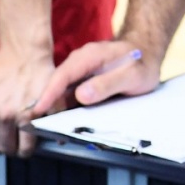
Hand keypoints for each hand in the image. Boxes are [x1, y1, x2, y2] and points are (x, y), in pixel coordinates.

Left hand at [0, 47, 56, 156]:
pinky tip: (29, 144)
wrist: (23, 54)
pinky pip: (27, 143)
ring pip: (9, 148)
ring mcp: (8, 116)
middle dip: (0, 146)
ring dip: (14, 149)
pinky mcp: (29, 115)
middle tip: (8, 141)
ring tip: (19, 145)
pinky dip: (28, 147)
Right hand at [32, 39, 160, 115]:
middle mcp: (80, 64)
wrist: (147, 54)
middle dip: (45, 105)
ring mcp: (79, 74)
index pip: (62, 75)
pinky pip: (69, 97)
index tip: (38, 110)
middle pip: (57, 85)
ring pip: (61, 93)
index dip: (48, 93)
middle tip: (37, 125)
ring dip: (54, 110)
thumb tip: (82, 95)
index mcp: (89, 57)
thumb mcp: (132, 75)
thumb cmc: (142, 63)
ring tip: (49, 129)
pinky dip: (64, 110)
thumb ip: (107, 84)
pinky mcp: (82, 84)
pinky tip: (62, 123)